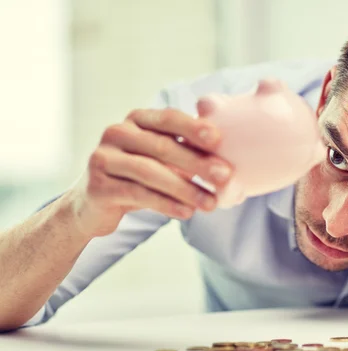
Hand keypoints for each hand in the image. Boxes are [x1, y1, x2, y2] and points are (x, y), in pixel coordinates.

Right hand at [69, 106, 232, 236]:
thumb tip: (232, 156)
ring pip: (151, 172)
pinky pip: (138, 194)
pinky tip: (187, 212)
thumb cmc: (140, 177)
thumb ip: (188, 150)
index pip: (168, 119)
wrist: (94, 205)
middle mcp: (116, 133)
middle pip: (162, 147)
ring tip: (211, 203)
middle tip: (226, 177)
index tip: (218, 139)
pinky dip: (166, 204)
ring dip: (185, 189)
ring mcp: (103, 158)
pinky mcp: (98, 186)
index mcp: (136, 120)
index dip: (193, 127)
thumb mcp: (163, 160)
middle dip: (197, 162)